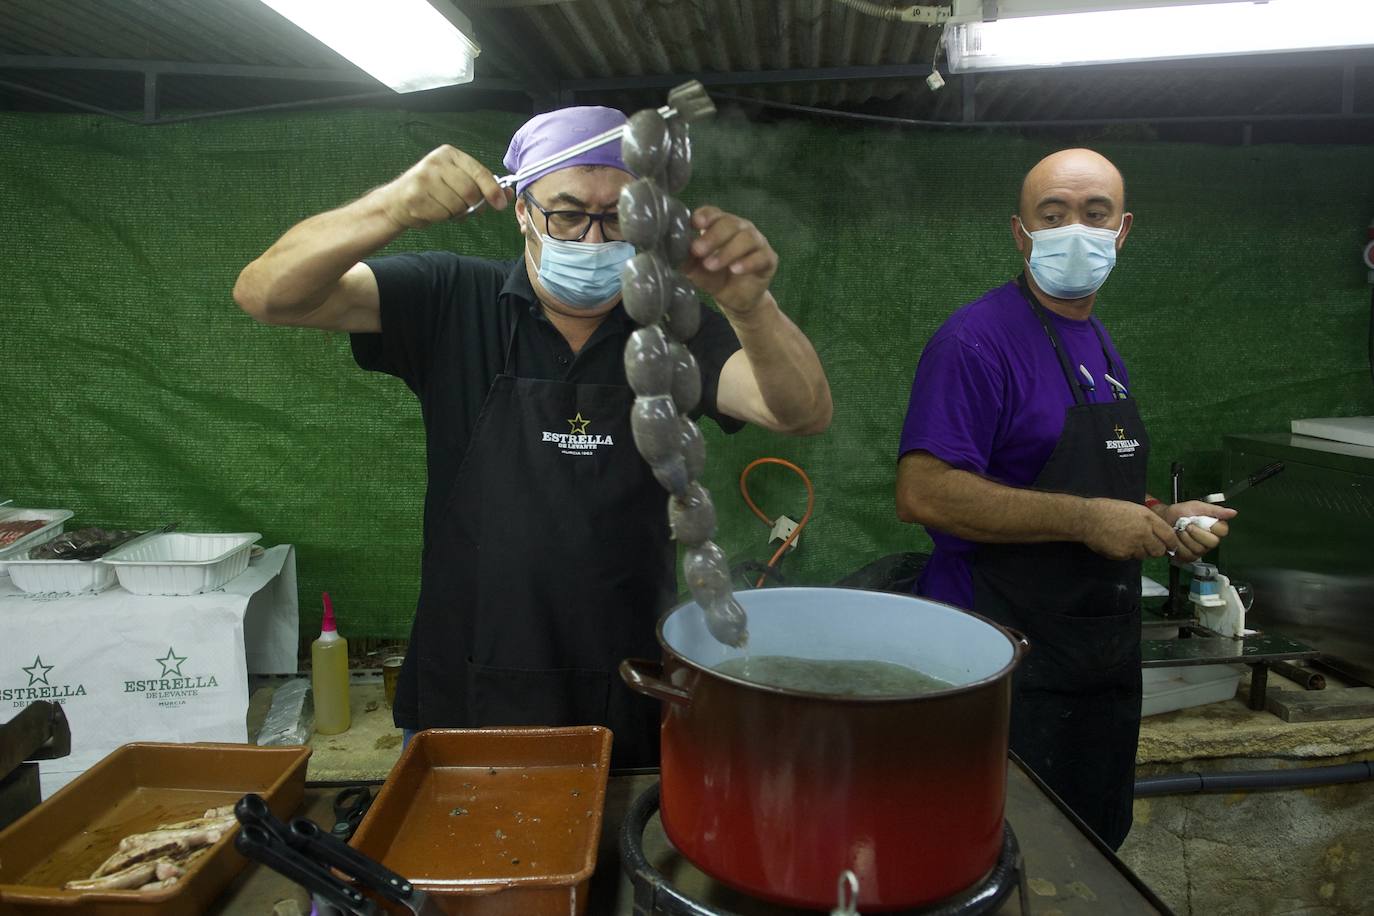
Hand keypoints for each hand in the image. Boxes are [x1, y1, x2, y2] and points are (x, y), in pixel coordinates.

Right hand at [378, 145, 507, 230]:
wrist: (397, 201)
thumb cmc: (434, 191)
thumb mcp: (457, 181)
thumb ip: (482, 185)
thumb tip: (508, 194)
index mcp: (449, 154)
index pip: (479, 172)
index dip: (492, 190)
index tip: (501, 204)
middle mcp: (435, 162)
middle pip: (470, 191)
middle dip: (473, 206)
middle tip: (467, 210)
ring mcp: (423, 178)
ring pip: (457, 205)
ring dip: (456, 213)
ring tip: (445, 207)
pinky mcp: (415, 196)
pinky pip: (443, 214)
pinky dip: (443, 218)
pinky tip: (433, 211)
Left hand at [682, 206, 777, 316]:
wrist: (737, 300)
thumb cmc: (715, 278)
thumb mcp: (696, 271)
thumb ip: (686, 260)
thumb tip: (670, 253)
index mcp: (720, 225)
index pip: (714, 213)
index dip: (705, 215)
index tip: (694, 224)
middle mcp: (740, 228)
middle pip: (730, 223)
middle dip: (712, 236)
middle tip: (697, 250)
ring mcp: (757, 242)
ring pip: (746, 237)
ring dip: (728, 251)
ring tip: (712, 265)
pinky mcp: (769, 259)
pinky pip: (761, 256)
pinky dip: (748, 262)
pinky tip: (735, 270)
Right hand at [1078, 498, 1180, 560]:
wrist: (1088, 519)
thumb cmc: (1109, 509)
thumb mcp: (1133, 508)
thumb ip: (1148, 520)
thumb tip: (1159, 531)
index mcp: (1148, 519)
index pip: (1169, 536)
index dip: (1171, 543)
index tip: (1170, 545)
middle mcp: (1144, 533)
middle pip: (1159, 550)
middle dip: (1156, 550)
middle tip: (1149, 546)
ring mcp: (1133, 546)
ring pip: (1144, 555)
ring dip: (1140, 551)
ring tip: (1128, 542)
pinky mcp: (1123, 555)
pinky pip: (1130, 557)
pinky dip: (1127, 553)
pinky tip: (1118, 544)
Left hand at [1158, 500, 1236, 562]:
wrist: (1163, 519)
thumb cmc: (1179, 513)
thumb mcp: (1197, 507)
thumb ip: (1215, 510)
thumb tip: (1233, 512)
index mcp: (1215, 528)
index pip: (1223, 531)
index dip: (1211, 526)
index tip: (1199, 519)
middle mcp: (1210, 541)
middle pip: (1212, 542)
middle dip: (1196, 532)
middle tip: (1187, 525)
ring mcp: (1200, 550)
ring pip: (1199, 549)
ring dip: (1186, 538)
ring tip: (1180, 530)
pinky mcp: (1189, 557)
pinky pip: (1188, 554)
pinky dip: (1179, 545)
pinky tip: (1176, 538)